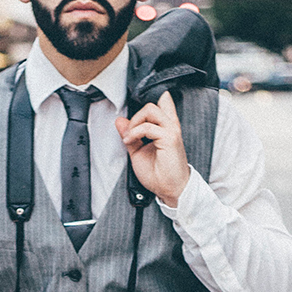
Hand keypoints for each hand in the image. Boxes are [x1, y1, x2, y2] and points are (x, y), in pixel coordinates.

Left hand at [115, 90, 189, 206]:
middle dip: (135, 115)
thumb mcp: (138, 152)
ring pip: (150, 109)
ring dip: (134, 122)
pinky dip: (134, 132)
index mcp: (166, 127)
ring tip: (128, 137)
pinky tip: (129, 142)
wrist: (169, 190)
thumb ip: (130, 135)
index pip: (162, 102)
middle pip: (153, 103)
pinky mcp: (169, 139)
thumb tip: (120, 121)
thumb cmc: (159, 174)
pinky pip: (148, 127)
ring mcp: (171, 131)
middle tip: (128, 132)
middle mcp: (170, 126)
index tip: (133, 118)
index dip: (147, 101)